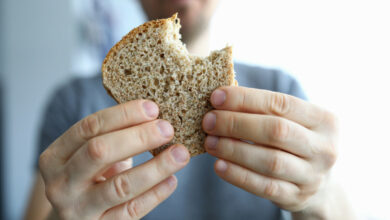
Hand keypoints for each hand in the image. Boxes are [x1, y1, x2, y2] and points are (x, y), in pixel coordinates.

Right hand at [39, 100, 189, 219]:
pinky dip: (156, 194)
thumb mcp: (88, 156)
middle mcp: (61, 183)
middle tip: (167, 128)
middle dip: (138, 137)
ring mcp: (78, 209)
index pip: (88, 127)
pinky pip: (132, 210)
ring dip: (156, 167)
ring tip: (180, 154)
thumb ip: (111, 137)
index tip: (152, 107)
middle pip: (100, 152)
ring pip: (121, 186)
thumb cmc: (87, 179)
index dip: (123, 115)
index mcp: (55, 156)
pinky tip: (172, 180)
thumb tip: (155, 115)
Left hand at [202, 87, 337, 212]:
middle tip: (208, 121)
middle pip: (275, 131)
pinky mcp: (297, 197)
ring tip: (210, 142)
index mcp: (324, 120)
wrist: (319, 185)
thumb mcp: (293, 122)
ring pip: (270, 160)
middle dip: (236, 123)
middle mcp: (324, 148)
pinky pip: (264, 187)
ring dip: (234, 149)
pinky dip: (238, 175)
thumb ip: (265, 110)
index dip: (245, 99)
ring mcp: (313, 176)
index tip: (216, 97)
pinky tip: (219, 165)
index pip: (281, 103)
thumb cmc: (295, 142)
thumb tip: (220, 100)